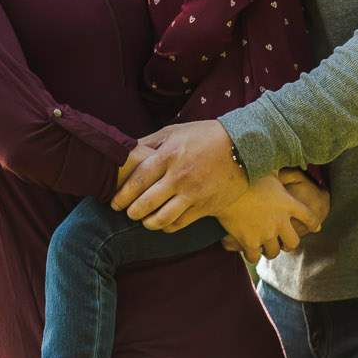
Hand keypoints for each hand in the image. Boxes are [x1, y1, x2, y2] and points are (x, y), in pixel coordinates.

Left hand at [112, 121, 250, 231]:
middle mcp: (179, 176)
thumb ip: (149, 142)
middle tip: (127, 213)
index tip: (115, 203)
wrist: (243, 146)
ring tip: (144, 221)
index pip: (137, 181)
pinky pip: (181, 223)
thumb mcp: (174, 131)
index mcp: (168, 155)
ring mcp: (194, 193)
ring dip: (148, 223)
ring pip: (162, 218)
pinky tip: (164, 223)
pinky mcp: (207, 206)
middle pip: (145, 203)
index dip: (122, 195)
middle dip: (131, 212)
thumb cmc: (204, 135)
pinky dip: (168, 226)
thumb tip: (126, 150)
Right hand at [216, 174, 324, 259]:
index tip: (317, 227)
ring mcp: (265, 233)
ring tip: (265, 247)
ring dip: (270, 250)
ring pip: (274, 252)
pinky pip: (255, 256)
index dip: (314, 223)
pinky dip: (252, 254)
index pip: (309, 216)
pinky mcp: (249, 241)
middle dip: (288, 243)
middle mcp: (280, 221)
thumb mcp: (268, 168)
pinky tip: (248, 250)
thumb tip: (289, 152)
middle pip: (293, 242)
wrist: (224, 184)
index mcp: (288, 203)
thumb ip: (280, 167)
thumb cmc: (245, 171)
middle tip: (283, 242)